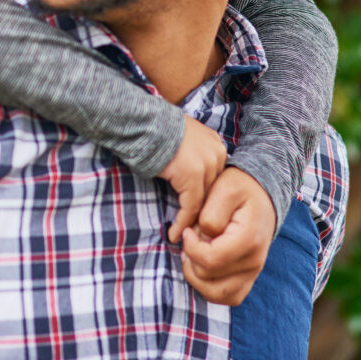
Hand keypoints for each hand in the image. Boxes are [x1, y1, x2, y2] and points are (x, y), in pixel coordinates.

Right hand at [157, 115, 226, 243]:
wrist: (143, 121)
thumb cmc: (154, 129)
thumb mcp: (181, 138)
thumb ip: (191, 153)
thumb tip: (185, 173)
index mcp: (215, 144)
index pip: (215, 178)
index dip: (205, 198)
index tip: (196, 214)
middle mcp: (216, 154)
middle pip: (213, 191)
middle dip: (203, 213)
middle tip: (193, 232)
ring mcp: (206, 165)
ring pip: (204, 202)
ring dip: (193, 222)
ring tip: (185, 237)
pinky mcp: (193, 177)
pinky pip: (191, 207)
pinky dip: (182, 222)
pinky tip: (174, 233)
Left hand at [180, 167, 275, 305]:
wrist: (261, 194)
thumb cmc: (239, 188)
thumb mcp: (224, 188)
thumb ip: (211, 214)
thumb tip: (201, 237)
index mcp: (248, 239)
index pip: (210, 260)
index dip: (190, 247)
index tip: (187, 230)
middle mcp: (254, 261)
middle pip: (208, 278)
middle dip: (191, 258)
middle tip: (192, 238)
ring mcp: (252, 272)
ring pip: (216, 294)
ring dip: (196, 277)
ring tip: (193, 254)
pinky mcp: (248, 278)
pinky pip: (227, 297)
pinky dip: (209, 287)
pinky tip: (202, 265)